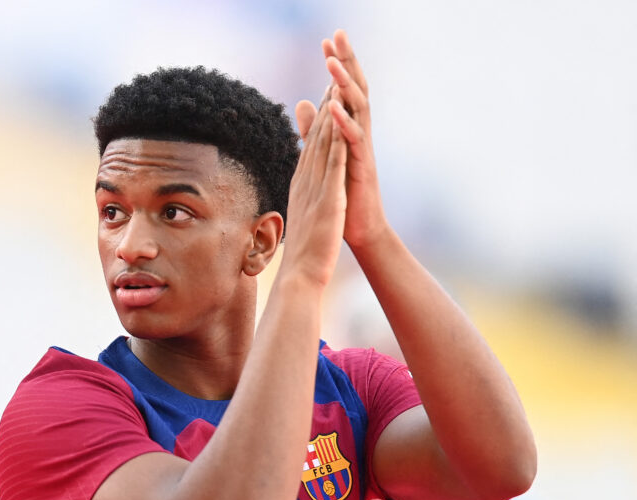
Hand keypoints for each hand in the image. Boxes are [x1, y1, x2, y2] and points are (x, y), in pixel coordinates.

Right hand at [282, 84, 347, 287]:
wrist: (301, 276)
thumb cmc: (303, 255)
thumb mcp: (304, 221)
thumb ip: (305, 204)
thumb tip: (303, 198)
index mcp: (301, 188)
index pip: (308, 149)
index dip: (316, 122)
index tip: (323, 99)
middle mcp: (304, 184)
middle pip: (314, 139)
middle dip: (323, 108)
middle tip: (330, 78)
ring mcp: (315, 190)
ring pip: (321, 145)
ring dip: (329, 115)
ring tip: (336, 87)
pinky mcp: (327, 199)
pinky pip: (331, 164)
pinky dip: (335, 141)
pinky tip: (341, 122)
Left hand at [295, 30, 387, 248]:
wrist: (360, 228)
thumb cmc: (345, 192)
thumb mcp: (326, 155)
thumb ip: (315, 129)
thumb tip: (303, 102)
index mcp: (349, 129)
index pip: (344, 89)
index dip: (338, 64)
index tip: (328, 40)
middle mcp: (359, 134)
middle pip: (356, 90)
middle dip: (347, 62)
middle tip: (338, 35)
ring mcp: (362, 149)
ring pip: (358, 110)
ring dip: (344, 86)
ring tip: (332, 65)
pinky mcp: (362, 167)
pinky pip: (354, 141)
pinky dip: (344, 123)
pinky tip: (334, 108)